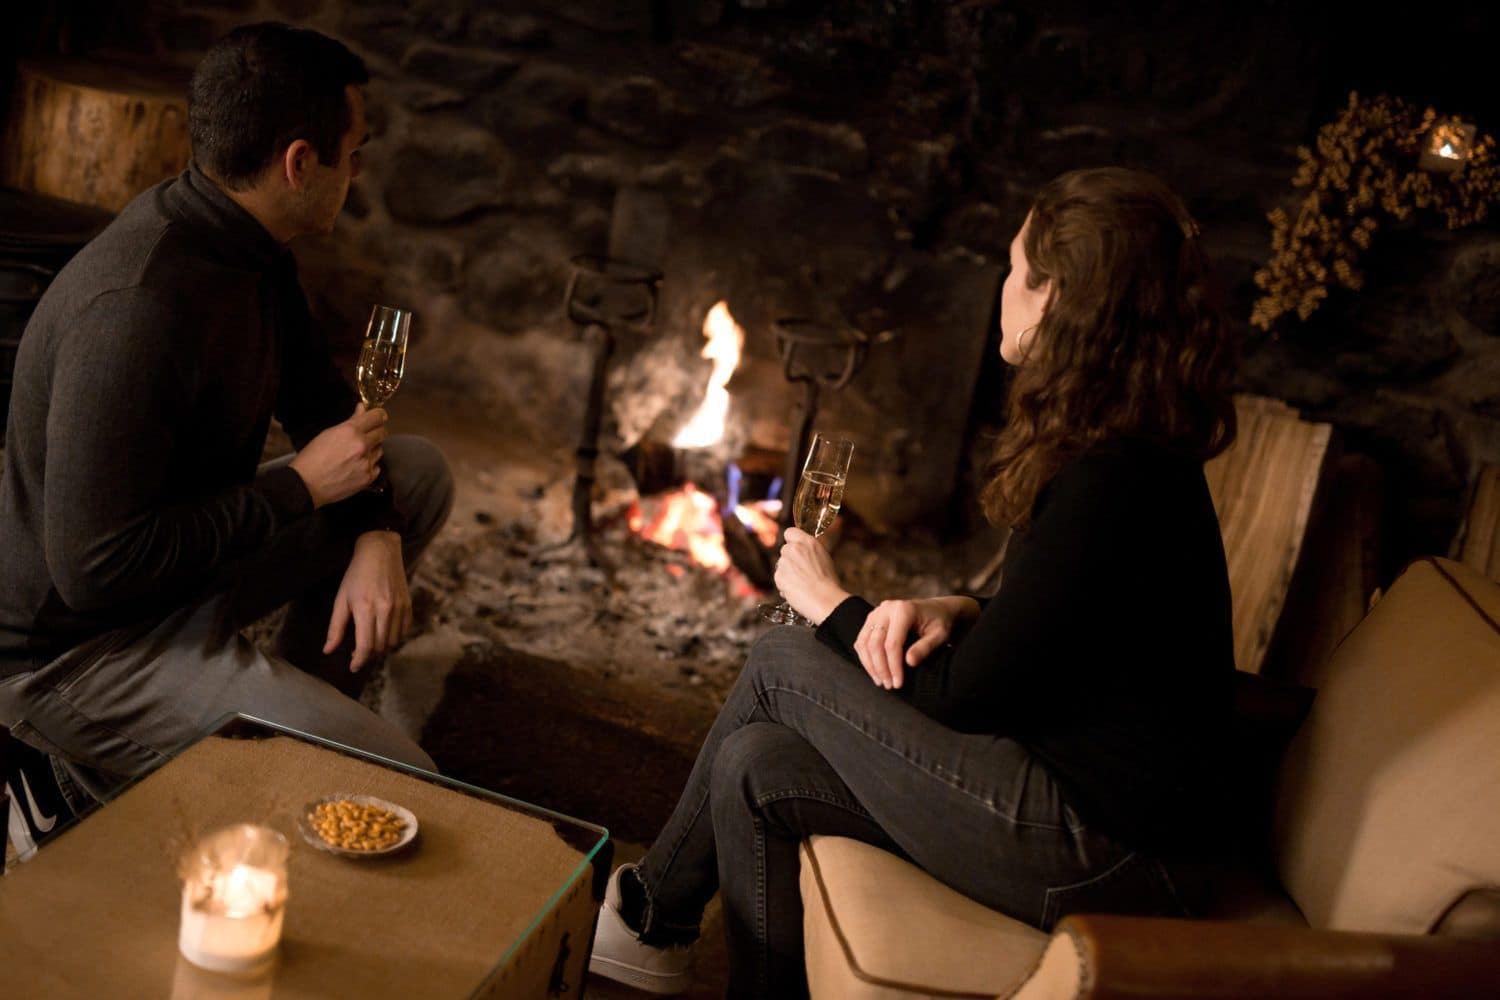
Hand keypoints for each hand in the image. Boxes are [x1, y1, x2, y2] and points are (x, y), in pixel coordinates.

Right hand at [289, 404, 387, 507]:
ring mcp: (367, 463)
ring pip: (379, 450)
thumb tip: (362, 409)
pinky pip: (376, 467)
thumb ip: (350, 422)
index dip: (379, 415)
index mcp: (351, 431)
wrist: (306, 485)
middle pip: (382, 433)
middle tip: (367, 435)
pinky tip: (357, 467)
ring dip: (372, 449)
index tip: (379, 417)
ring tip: (357, 454)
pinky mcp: (368, 478)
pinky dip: (369, 465)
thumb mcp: (328, 433)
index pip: (376, 417)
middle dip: (376, 431)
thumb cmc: (312, 457)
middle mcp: (362, 445)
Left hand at [324, 531, 410, 671]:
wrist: (380, 551)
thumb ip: (335, 627)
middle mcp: (385, 610)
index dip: (358, 661)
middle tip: (358, 653)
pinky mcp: (408, 605)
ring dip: (381, 647)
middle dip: (368, 654)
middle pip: (379, 646)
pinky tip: (384, 633)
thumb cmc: (356, 575)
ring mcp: (399, 608)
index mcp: (365, 609)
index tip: (353, 667)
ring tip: (371, 642)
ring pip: (393, 641)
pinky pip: (403, 631)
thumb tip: (328, 650)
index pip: (365, 646)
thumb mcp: (341, 599)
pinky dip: (394, 637)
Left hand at [773, 527, 850, 624]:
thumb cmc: (829, 582)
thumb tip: (803, 553)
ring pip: (781, 565)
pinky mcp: (778, 575)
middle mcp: (794, 549)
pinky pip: (779, 578)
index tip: (795, 548)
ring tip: (801, 584)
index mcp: (808, 542)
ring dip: (787, 573)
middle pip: (785, 550)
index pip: (790, 532)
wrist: (825, 600)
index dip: (791, 541)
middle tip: (801, 572)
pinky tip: (796, 590)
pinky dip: (784, 584)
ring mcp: (785, 562)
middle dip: (789, 560)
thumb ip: (810, 552)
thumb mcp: (824, 558)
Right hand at [853, 596, 980, 689]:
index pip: (892, 643)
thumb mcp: (939, 635)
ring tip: (880, 681)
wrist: (935, 609)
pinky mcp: (871, 619)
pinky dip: (865, 657)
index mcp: (903, 610)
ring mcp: (876, 613)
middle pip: (875, 643)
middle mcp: (886, 609)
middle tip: (888, 685)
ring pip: (864, 642)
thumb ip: (925, 647)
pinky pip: (861, 640)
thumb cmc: (939, 622)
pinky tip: (874, 670)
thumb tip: (909, 662)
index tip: (898, 683)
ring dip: (870, 665)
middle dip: (880, 668)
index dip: (893, 666)